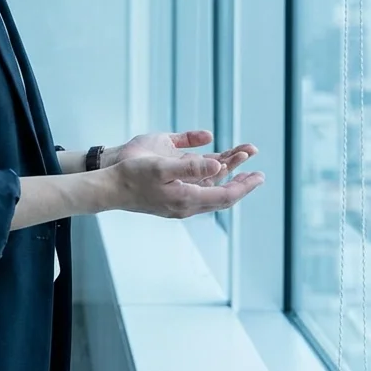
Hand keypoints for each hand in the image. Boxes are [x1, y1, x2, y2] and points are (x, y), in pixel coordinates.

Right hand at [108, 153, 263, 218]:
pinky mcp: (172, 200)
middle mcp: (187, 205)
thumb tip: (218, 165)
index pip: (226, 196)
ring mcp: (179, 205)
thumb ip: (191, 166)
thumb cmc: (132, 175)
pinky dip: (212, 182)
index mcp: (187, 198)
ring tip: (241, 168)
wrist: (110, 189)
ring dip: (227, 181)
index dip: (245, 186)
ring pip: (211, 194)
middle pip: (222, 197)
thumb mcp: (162, 166)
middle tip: (258, 176)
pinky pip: (200, 192)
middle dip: (241, 185)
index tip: (260, 177)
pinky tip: (215, 172)